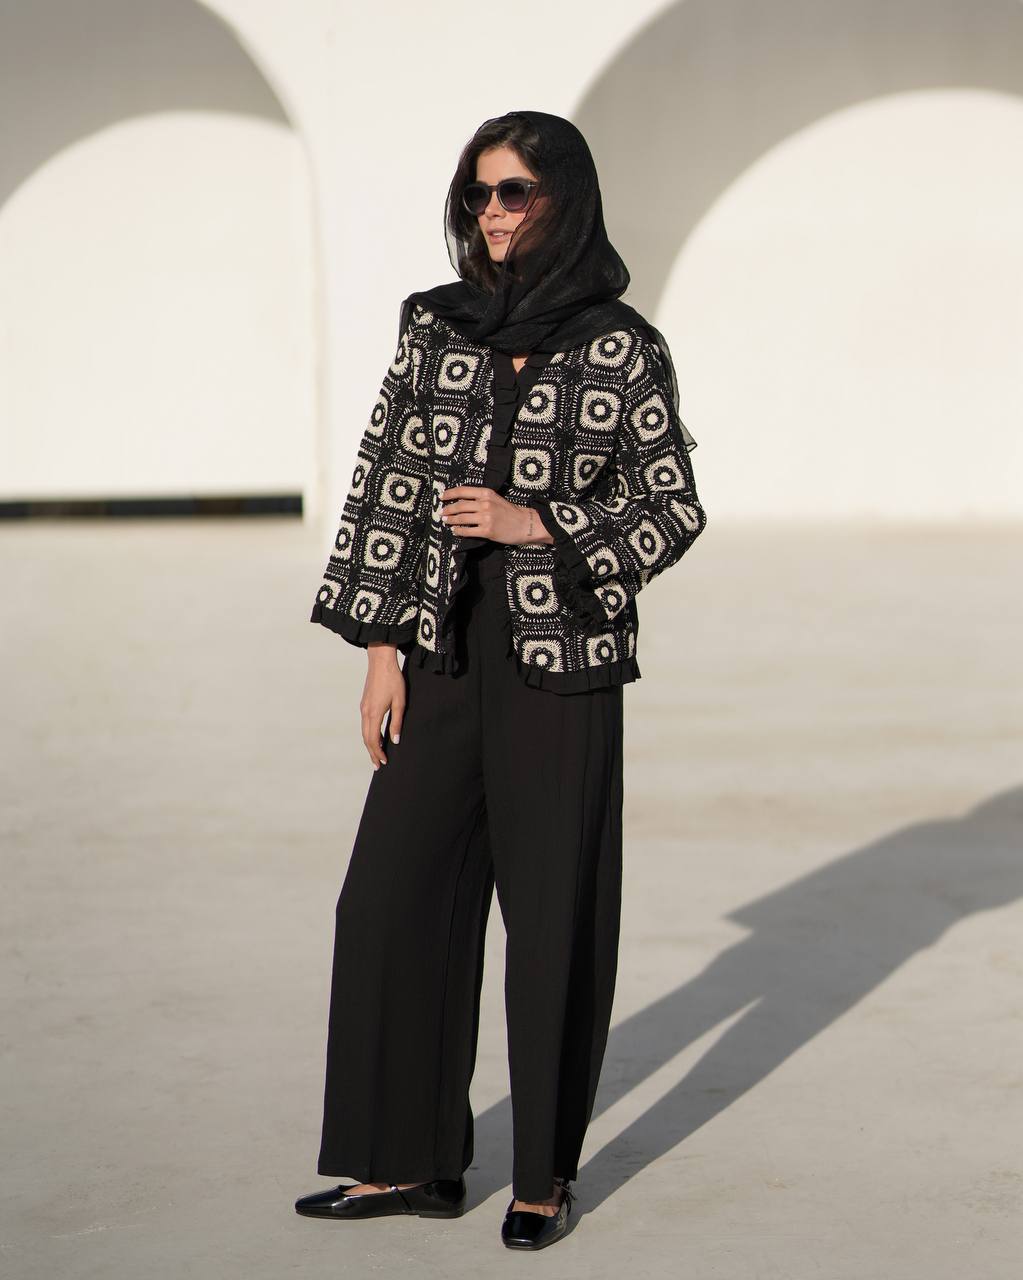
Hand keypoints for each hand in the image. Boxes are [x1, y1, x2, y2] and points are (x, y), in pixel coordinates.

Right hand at [362, 643, 405, 769]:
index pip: (373, 740)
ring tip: (377, 754)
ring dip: (370, 744)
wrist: (381, 662)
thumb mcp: (400, 702)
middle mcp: (365, 712)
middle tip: (378, 765)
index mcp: (374, 713)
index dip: (378, 752)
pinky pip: (365, 724)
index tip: (384, 762)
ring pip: (364, 732)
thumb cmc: (393, 680)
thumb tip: (395, 741)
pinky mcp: (364, 703)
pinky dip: (369, 734)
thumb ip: (396, 722)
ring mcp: (363, 707)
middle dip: (372, 752)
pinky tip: (376, 736)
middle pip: (366, 738)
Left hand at [440, 486, 550, 544]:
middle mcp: (485, 504)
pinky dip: (459, 531)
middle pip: (459, 506)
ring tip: (446, 522)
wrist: (525, 524)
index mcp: (486, 493)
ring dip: (451, 520)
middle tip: (441, 513)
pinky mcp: (487, 531)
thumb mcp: (495, 499)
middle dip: (448, 510)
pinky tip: (455, 531)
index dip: (450, 494)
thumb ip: (480, 499)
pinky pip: (467, 531)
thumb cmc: (510, 512)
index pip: (463, 491)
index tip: (442, 497)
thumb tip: (461, 501)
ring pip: (461, 519)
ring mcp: (486, 518)